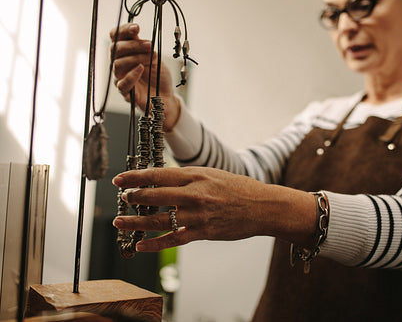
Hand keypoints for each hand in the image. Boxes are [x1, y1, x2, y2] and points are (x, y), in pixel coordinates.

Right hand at [110, 23, 179, 129]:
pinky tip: (141, 69)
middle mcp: (119, 64)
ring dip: (136, 58)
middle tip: (150, 45)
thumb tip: (135, 31)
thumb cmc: (158, 77)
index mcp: (125, 52)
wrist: (166, 96)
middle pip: (115, 49)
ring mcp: (121, 78)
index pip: (115, 37)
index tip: (136, 28)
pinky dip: (131, 75)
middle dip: (133, 45)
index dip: (123, 30)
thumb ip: (143, 45)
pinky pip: (121, 84)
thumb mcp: (153, 57)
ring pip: (118, 64)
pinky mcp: (125, 93)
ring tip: (152, 58)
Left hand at [112, 167, 316, 251]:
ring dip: (136, 222)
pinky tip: (141, 245)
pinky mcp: (203, 232)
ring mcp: (198, 214)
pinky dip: (155, 244)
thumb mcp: (213, 174)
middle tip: (121, 199)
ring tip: (120, 222)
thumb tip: (165, 180)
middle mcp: (194, 194)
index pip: (158, 174)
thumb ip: (190, 178)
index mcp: (196, 175)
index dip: (135, 177)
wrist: (263, 207)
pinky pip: (174, 239)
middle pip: (154, 195)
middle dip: (133, 198)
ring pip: (159, 219)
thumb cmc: (240, 188)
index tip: (120, 179)